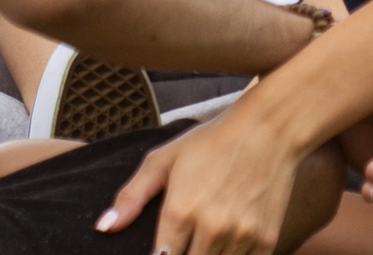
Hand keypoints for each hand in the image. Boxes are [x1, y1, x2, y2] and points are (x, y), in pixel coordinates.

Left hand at [103, 111, 303, 254]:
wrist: (268, 129)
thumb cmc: (211, 142)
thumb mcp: (163, 160)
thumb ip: (131, 197)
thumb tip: (104, 228)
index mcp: (181, 211)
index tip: (159, 252)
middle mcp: (211, 229)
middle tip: (177, 246)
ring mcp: (242, 237)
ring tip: (199, 242)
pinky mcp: (266, 240)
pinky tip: (221, 248)